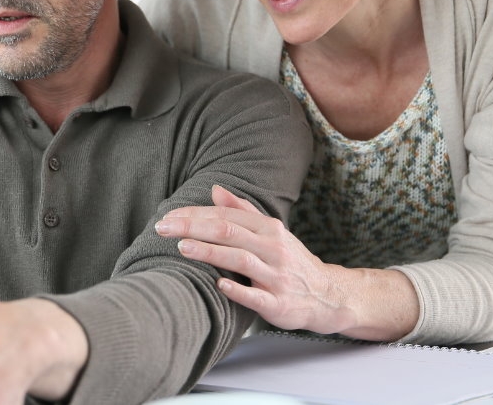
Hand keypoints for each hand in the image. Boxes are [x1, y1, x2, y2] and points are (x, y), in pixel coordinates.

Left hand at [156, 185, 352, 334]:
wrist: (329, 295)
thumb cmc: (291, 261)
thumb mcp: (271, 232)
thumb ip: (242, 211)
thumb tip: (215, 189)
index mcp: (268, 229)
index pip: (225, 215)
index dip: (194, 214)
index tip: (167, 216)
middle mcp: (273, 249)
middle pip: (229, 232)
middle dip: (193, 227)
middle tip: (163, 228)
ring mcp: (277, 277)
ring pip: (240, 260)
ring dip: (210, 252)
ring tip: (182, 247)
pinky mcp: (279, 304)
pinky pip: (257, 297)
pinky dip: (238, 290)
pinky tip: (218, 284)